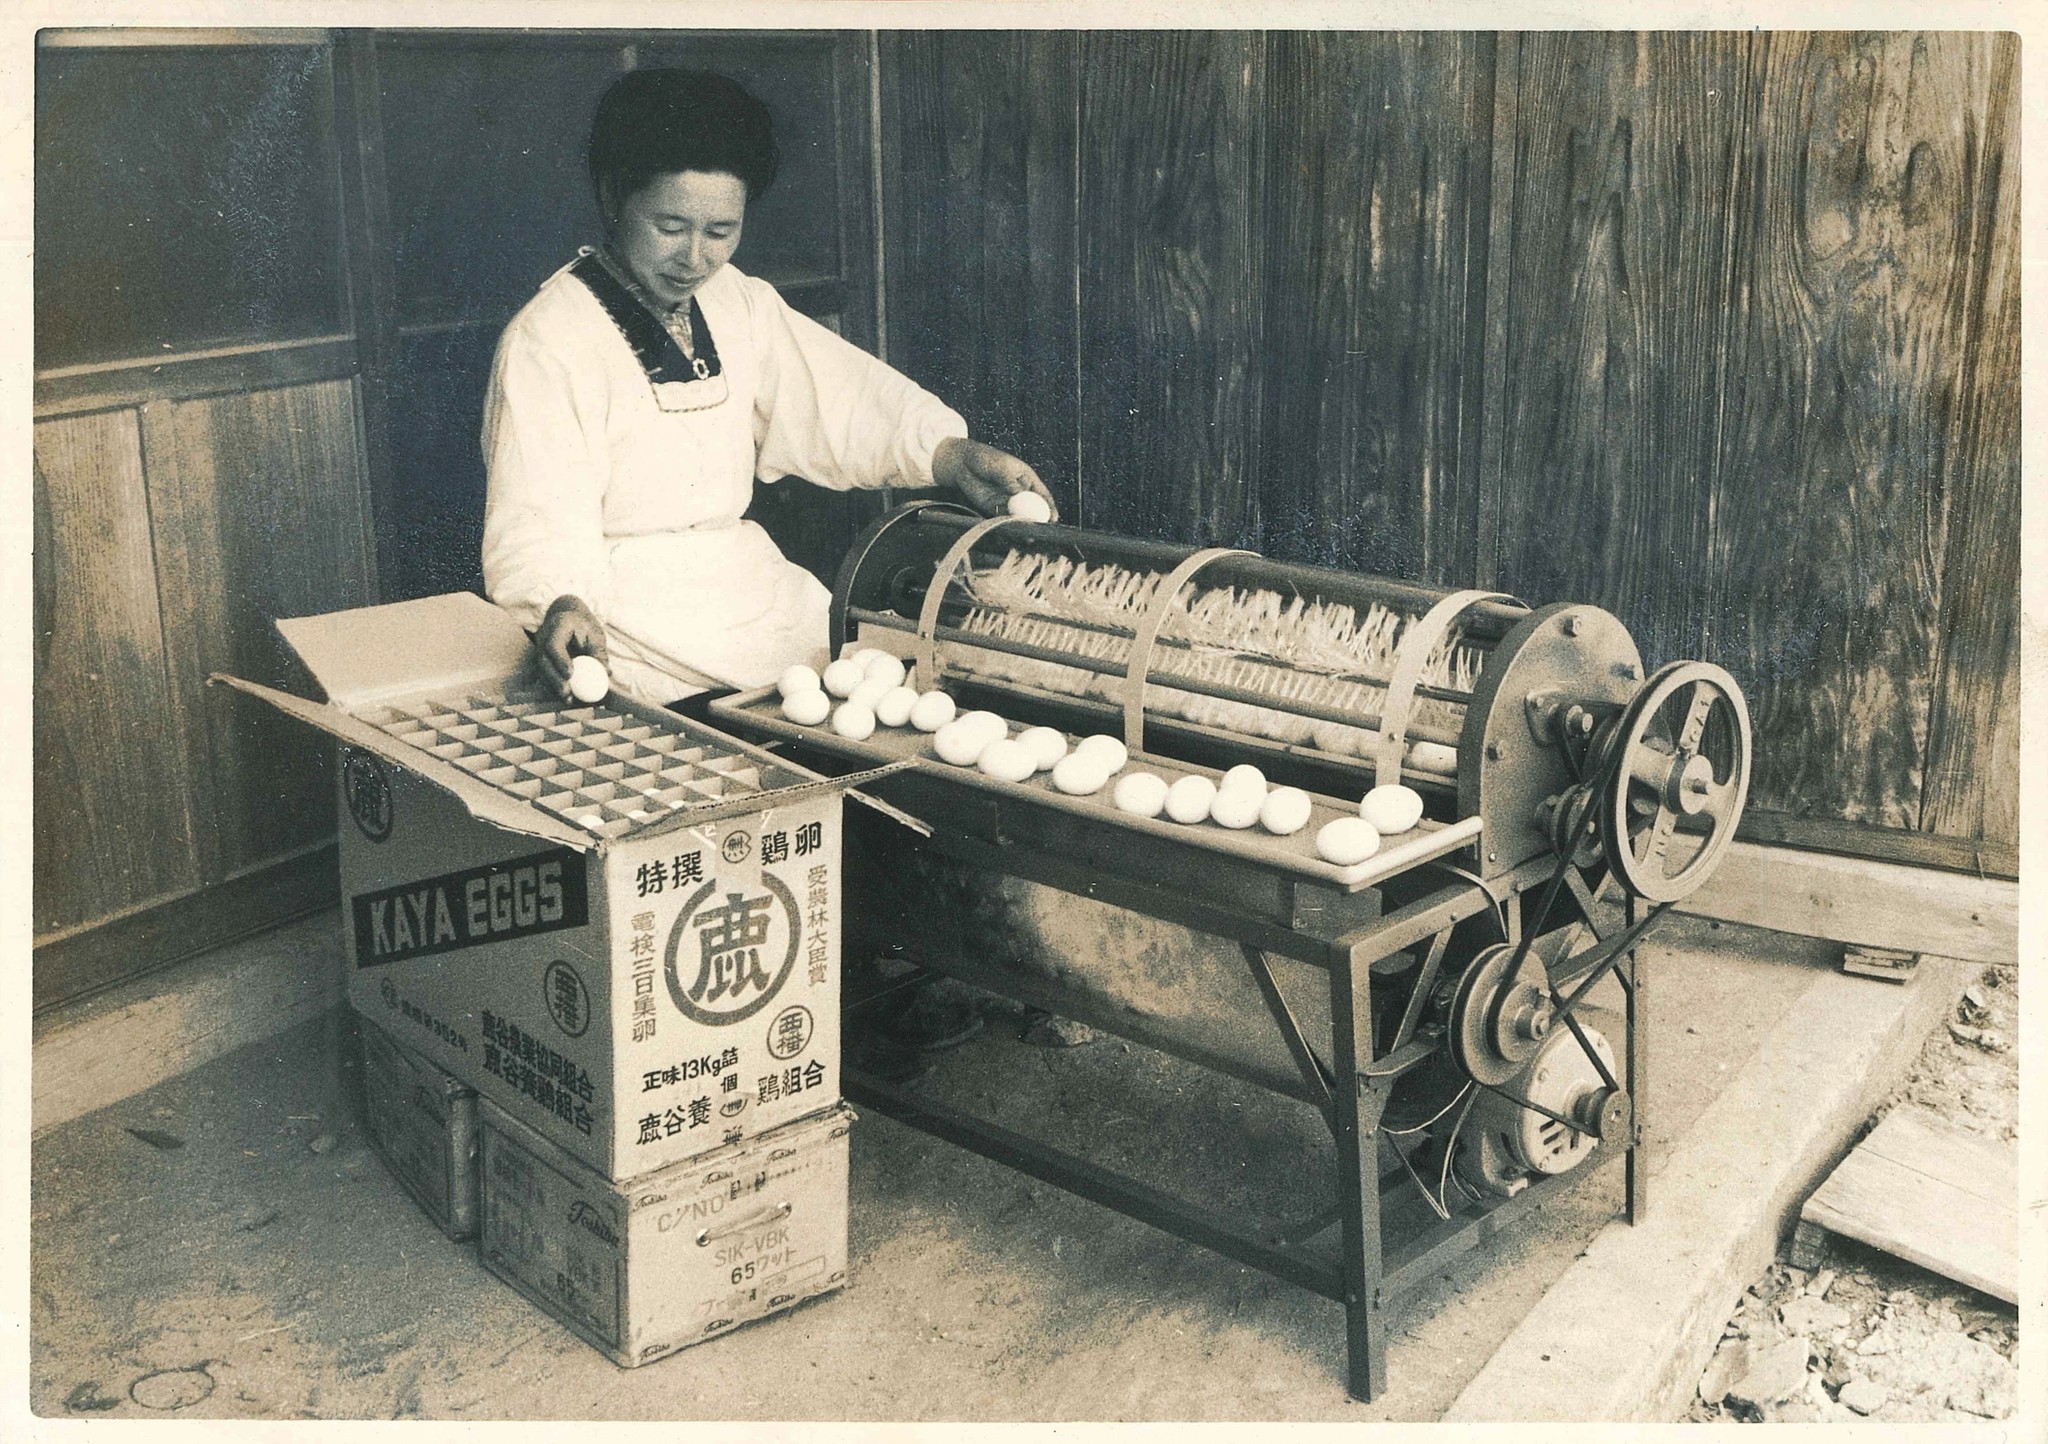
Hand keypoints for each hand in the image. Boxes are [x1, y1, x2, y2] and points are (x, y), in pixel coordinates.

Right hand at [533, 595, 608, 699]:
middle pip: (544, 659)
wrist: (567, 614)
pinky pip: (545, 672)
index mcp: (559, 625)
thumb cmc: (585, 625)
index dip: (560, 660)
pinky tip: (566, 697)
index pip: (553, 644)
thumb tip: (606, 673)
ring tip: (568, 700)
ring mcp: (539, 646)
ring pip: (542, 668)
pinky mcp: (541, 657)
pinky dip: (554, 685)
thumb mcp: (595, 634)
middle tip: (567, 693)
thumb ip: (599, 652)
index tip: (571, 674)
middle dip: (554, 678)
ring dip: (553, 685)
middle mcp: (544, 635)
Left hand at [931, 437, 1057, 522]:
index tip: (1052, 518)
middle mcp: (1019, 493)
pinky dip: (1006, 524)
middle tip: (1039, 531)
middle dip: (1036, 521)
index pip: (1042, 496)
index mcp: (1027, 480)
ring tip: (1025, 535)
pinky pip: (1002, 518)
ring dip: (1021, 525)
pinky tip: (1009, 530)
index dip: (1049, 507)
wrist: (962, 462)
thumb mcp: (1001, 467)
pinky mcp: (993, 508)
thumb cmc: (986, 458)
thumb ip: (1009, 482)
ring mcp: (1007, 501)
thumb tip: (1018, 494)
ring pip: (1017, 516)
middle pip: (1032, 510)